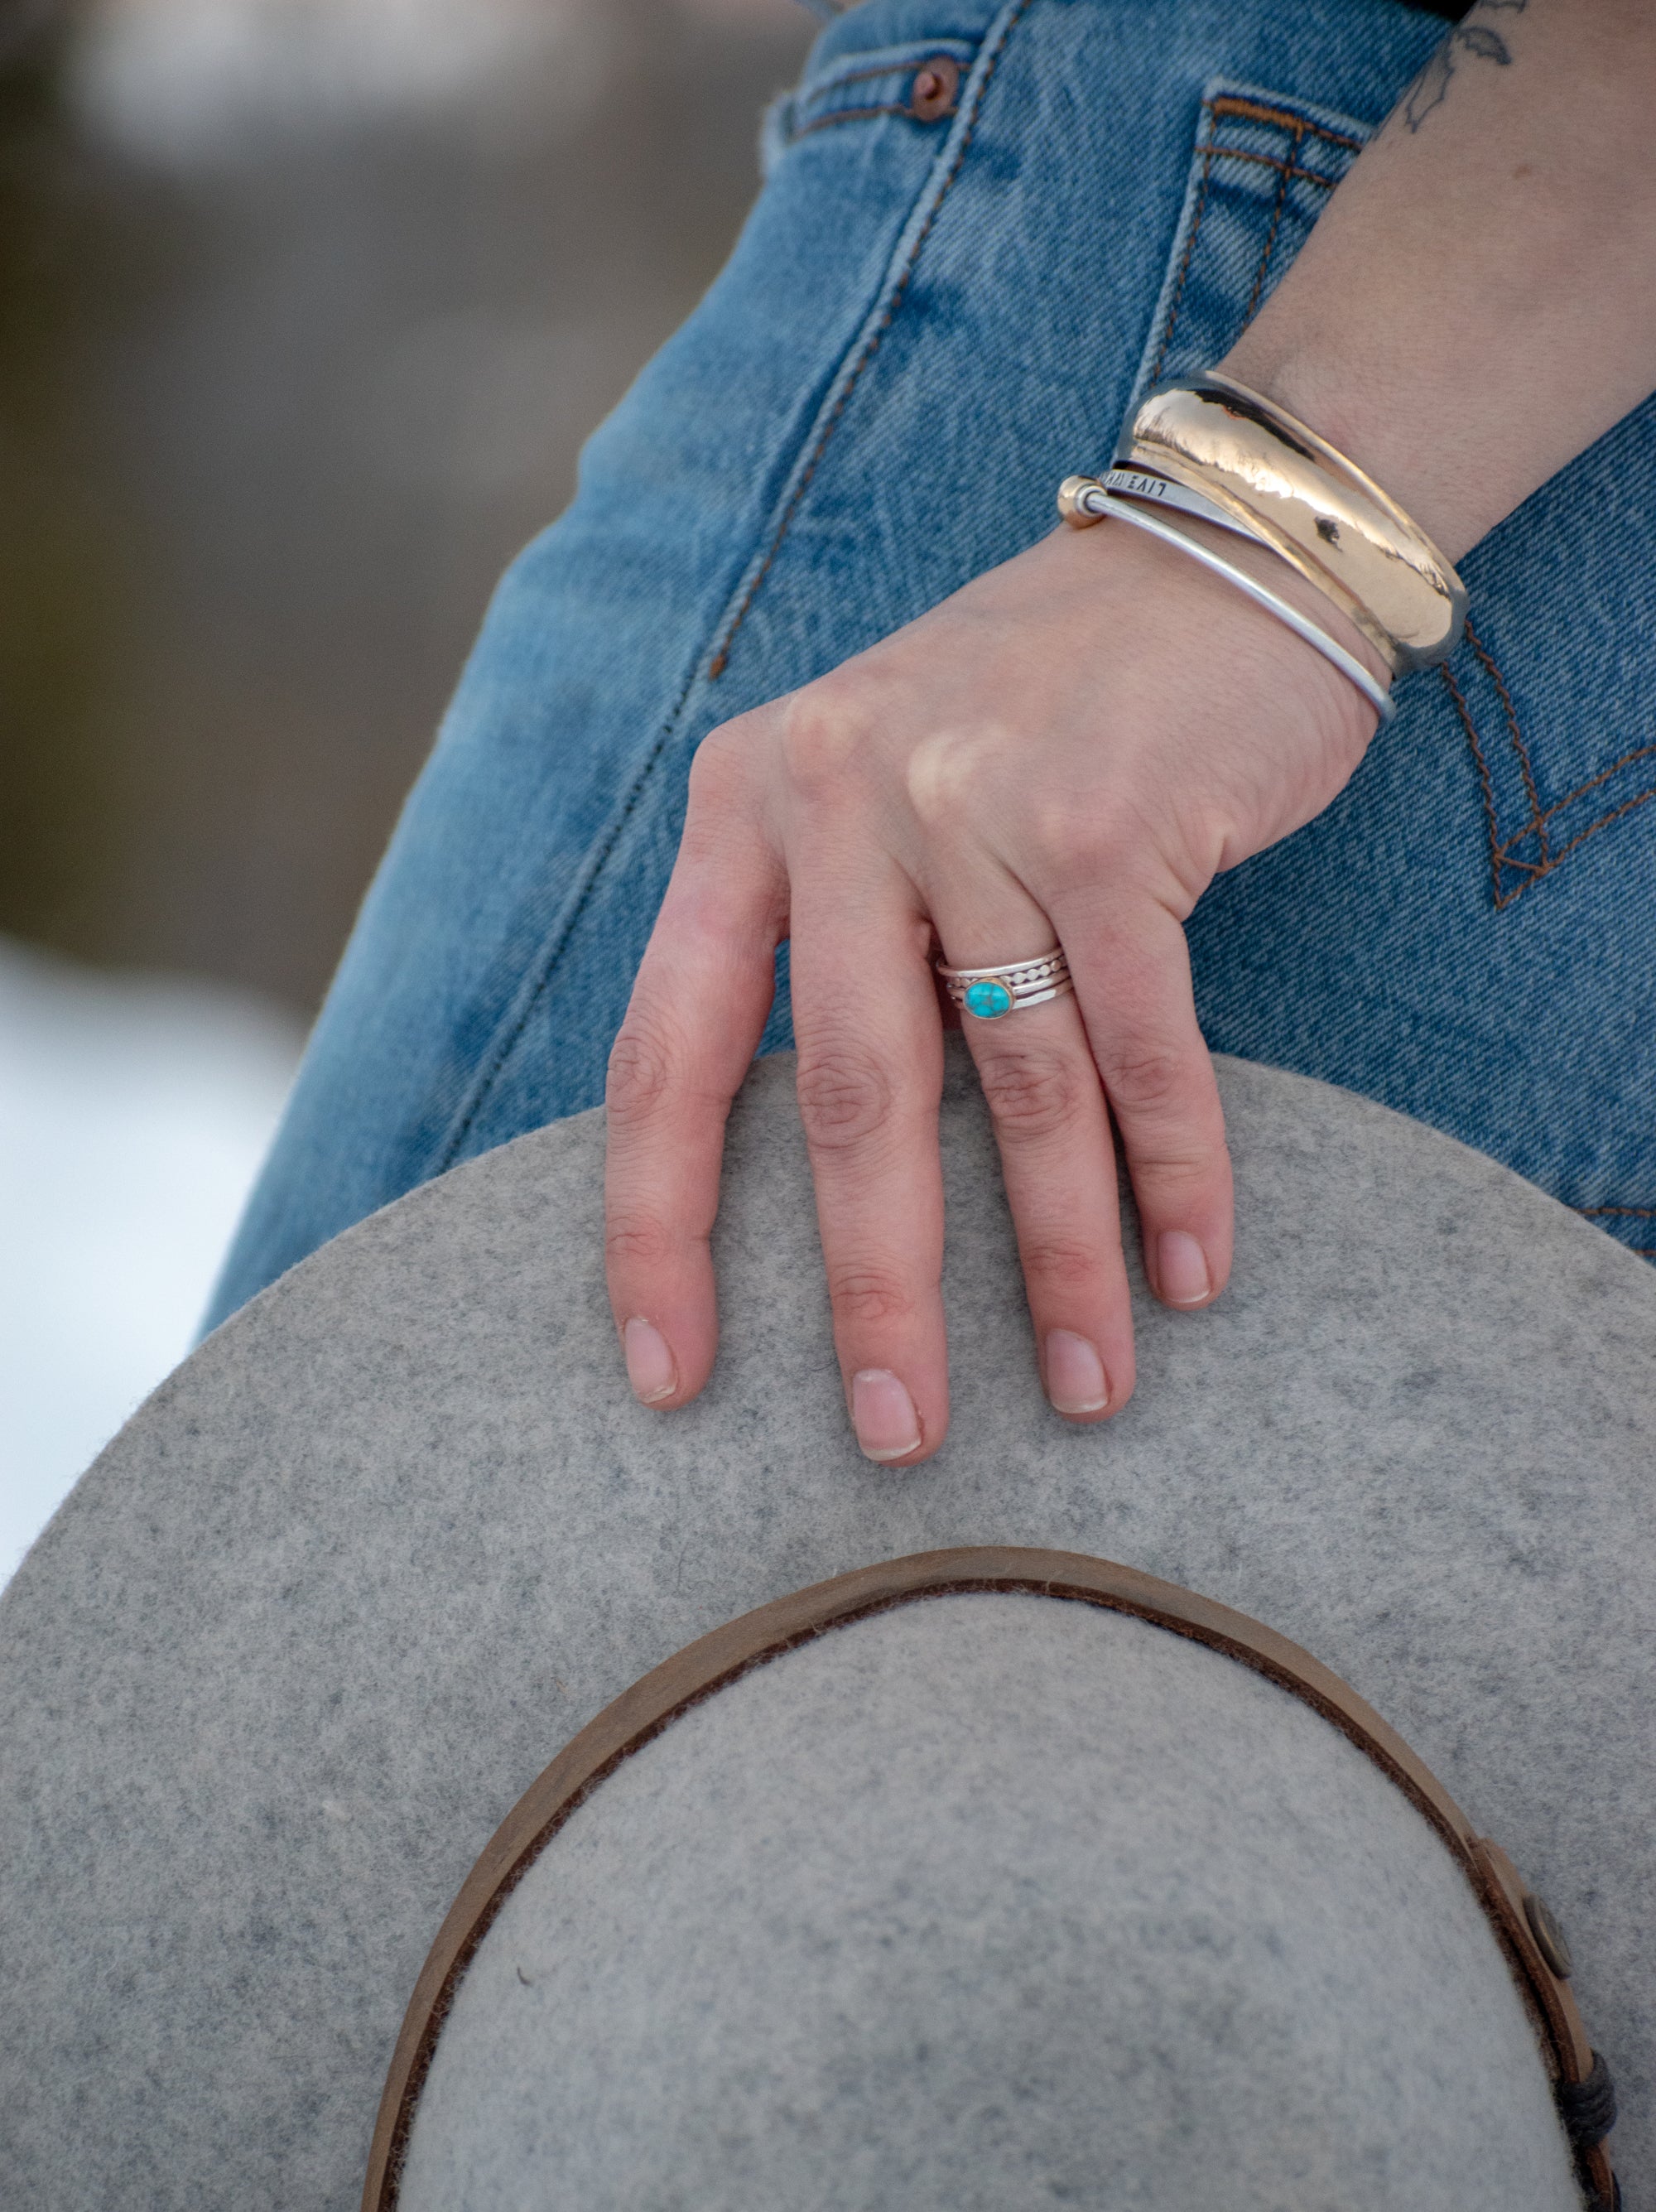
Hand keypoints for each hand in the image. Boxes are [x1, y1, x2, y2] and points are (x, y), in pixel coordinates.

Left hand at [603, 513, 1385, 1462]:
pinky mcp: (1115, 817)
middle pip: (841, 1096)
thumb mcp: (879, 800)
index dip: (656, 1229)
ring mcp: (976, 800)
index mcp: (746, 806)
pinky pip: (1140, 1038)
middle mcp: (837, 793)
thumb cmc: (1034, 714)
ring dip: (1052, 1258)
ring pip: (1011, 1084)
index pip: (667, 1051)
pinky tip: (1189, 1271)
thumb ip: (836, 951)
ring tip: (1084, 1389)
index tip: (667, 1376)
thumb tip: (836, 1187)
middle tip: (894, 1431)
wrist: (1211, 552)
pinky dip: (1173, 1167)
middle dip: (872, 1287)